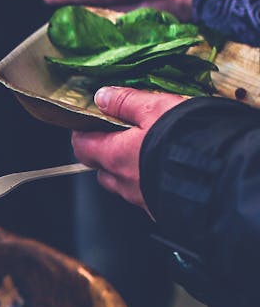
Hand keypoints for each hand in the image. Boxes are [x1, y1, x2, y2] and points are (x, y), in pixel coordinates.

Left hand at [71, 86, 186, 211]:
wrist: (224, 177)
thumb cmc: (188, 139)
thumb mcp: (156, 108)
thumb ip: (126, 103)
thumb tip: (102, 97)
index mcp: (115, 156)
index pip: (82, 147)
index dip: (83, 133)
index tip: (89, 123)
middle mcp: (124, 182)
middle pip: (101, 169)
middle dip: (105, 153)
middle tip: (120, 136)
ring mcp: (142, 199)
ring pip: (124, 184)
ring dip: (128, 170)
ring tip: (147, 152)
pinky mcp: (162, 209)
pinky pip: (147, 195)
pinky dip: (150, 182)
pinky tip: (166, 170)